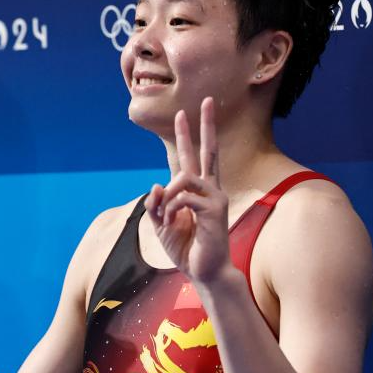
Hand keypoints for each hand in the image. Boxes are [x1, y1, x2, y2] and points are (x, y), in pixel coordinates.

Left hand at [145, 97, 231, 284]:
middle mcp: (211, 189)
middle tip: (207, 100)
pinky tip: (173, 222)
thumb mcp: (163, 225)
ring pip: (184, 177)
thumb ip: (158, 205)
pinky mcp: (215, 209)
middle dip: (205, 125)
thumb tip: (156, 184)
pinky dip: (171, 208)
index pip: (193, 157)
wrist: (205, 272)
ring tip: (165, 214)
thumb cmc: (187, 249)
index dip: (187, 135)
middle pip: (209, 150)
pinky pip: (184, 198)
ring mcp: (215, 197)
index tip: (185, 113)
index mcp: (199, 192)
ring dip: (168, 194)